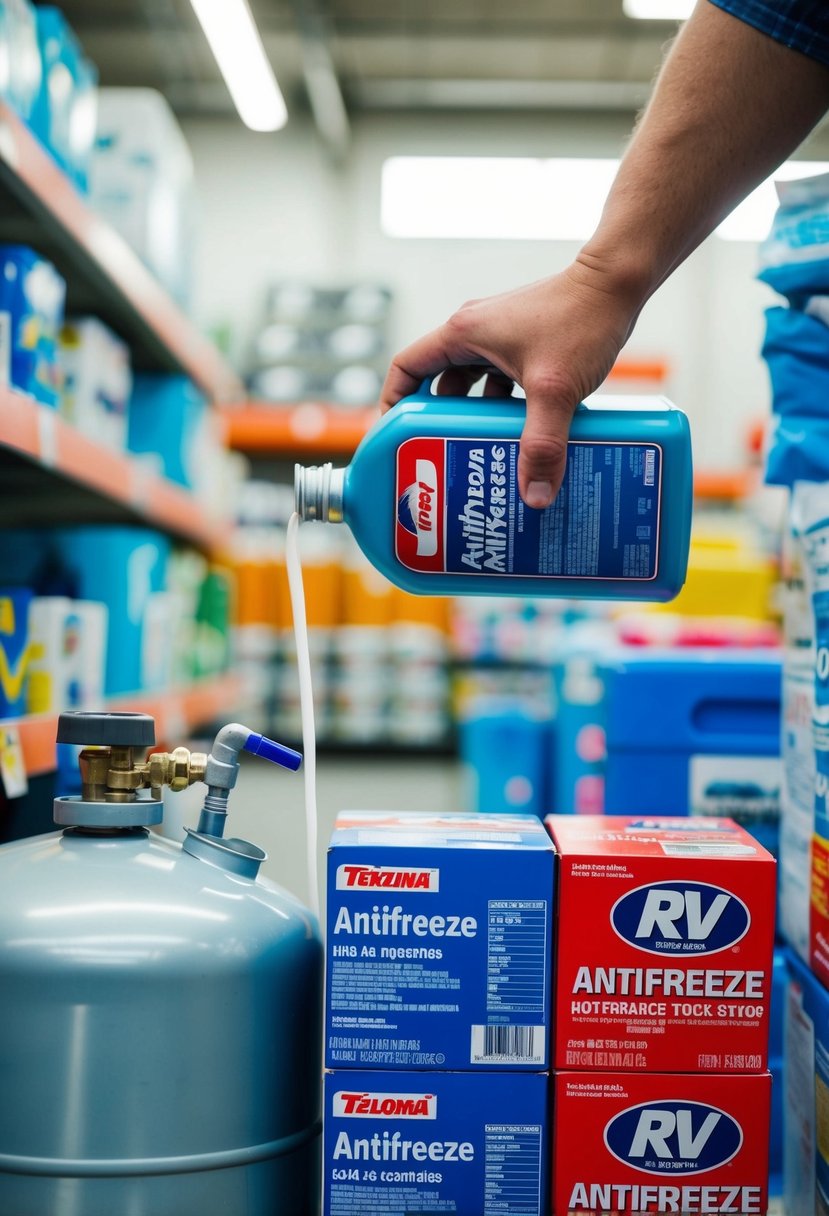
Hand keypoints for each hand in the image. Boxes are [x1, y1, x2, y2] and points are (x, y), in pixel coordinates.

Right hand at [380, 257, 642, 507]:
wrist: (617, 283)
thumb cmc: (581, 320)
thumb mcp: (555, 390)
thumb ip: (543, 445)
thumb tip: (534, 497)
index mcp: (463, 335)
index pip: (406, 369)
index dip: (393, 404)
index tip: (396, 438)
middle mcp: (474, 333)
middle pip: (439, 384)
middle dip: (440, 423)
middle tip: (443, 458)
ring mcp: (500, 336)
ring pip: (474, 386)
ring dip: (476, 418)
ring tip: (481, 453)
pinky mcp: (525, 341)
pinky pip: (502, 381)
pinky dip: (506, 408)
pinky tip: (521, 433)